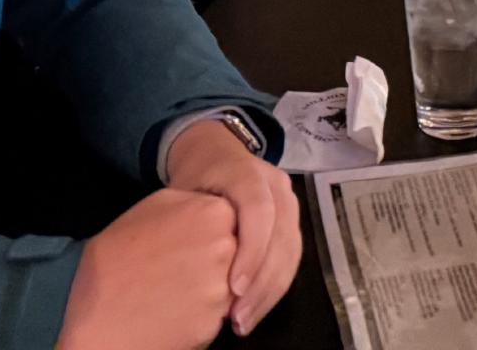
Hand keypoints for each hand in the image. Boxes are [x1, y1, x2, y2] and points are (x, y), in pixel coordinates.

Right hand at [56, 187, 238, 349]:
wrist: (94, 326)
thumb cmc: (113, 264)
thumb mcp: (147, 209)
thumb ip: (186, 203)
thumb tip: (205, 205)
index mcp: (211, 212)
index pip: (227, 218)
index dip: (204, 233)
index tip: (184, 243)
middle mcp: (225, 248)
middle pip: (232, 251)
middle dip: (211, 260)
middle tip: (174, 268)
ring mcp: (222, 288)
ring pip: (226, 284)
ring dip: (206, 288)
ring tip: (168, 290)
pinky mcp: (215, 323)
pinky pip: (214, 315)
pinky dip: (198, 316)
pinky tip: (170, 312)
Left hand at [165, 118, 301, 336]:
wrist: (214, 154)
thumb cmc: (194, 180)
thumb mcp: (183, 192)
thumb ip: (192, 223)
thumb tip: (188, 272)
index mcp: (246, 171)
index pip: (258, 210)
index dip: (251, 250)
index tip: (234, 289)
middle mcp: (275, 184)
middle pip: (280, 235)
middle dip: (262, 282)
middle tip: (238, 319)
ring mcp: (289, 200)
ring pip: (291, 251)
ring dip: (270, 291)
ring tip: (244, 321)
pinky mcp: (292, 219)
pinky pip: (291, 256)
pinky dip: (274, 286)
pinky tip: (254, 308)